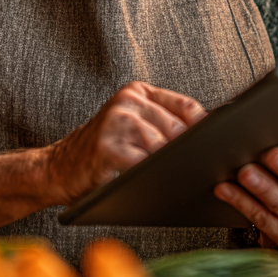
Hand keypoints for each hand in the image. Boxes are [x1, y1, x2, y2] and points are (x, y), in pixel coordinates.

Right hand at [44, 81, 206, 205]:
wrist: (58, 168)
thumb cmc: (103, 151)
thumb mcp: (132, 126)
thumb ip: (164, 123)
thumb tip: (211, 135)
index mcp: (136, 92)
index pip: (186, 107)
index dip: (206, 130)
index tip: (219, 146)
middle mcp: (126, 101)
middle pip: (178, 127)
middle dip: (191, 151)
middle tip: (203, 169)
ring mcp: (116, 122)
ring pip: (163, 145)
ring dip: (174, 165)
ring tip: (180, 178)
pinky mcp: (107, 148)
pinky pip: (143, 164)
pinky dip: (155, 177)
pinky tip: (158, 184)